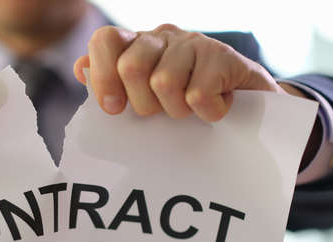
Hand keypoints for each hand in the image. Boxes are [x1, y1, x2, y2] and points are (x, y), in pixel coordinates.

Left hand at [73, 24, 291, 121]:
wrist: (251, 106)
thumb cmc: (188, 103)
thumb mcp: (147, 97)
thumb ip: (113, 83)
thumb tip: (80, 69)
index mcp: (138, 44)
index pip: (105, 41)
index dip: (103, 76)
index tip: (114, 109)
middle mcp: (164, 36)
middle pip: (130, 67)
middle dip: (144, 104)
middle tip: (163, 112)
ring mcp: (194, 42)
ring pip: (163, 83)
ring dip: (177, 111)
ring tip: (191, 110)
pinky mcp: (224, 55)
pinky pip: (198, 95)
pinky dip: (207, 113)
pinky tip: (216, 108)